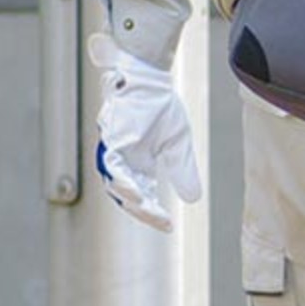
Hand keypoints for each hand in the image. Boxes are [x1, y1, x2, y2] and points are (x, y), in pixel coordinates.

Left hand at [87, 33, 199, 230]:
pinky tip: (137, 191)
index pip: (142, 196)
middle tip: (161, 221)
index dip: (153, 213)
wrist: (150, 79)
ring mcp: (114, 152)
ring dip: (131, 199)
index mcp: (138, 164)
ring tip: (149, 209)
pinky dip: (123, 181)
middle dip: (144, 212)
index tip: (168, 226)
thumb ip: (183, 170)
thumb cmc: (160, 106)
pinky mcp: (111, 140)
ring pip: (115, 184)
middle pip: (127, 196)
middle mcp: (123, 162)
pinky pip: (112, 166)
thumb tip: (193, 200)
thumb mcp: (178, 144)